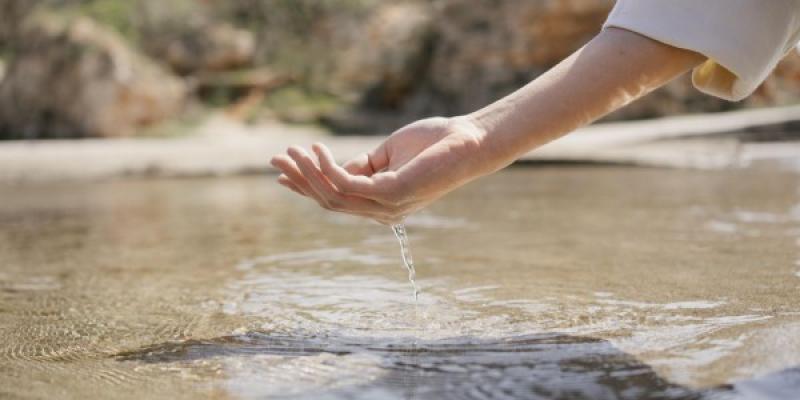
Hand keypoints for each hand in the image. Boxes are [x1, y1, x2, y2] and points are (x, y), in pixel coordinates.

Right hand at [270, 116, 485, 224]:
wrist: (469, 140)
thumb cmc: (434, 144)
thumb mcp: (387, 154)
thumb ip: (361, 165)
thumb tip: (332, 167)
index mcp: (381, 204)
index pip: (336, 200)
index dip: (306, 187)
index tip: (281, 174)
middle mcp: (382, 212)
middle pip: (328, 201)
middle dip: (299, 180)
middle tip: (275, 159)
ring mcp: (387, 206)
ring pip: (333, 196)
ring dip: (307, 173)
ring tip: (291, 150)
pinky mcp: (392, 194)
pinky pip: (347, 184)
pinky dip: (327, 167)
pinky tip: (317, 149)